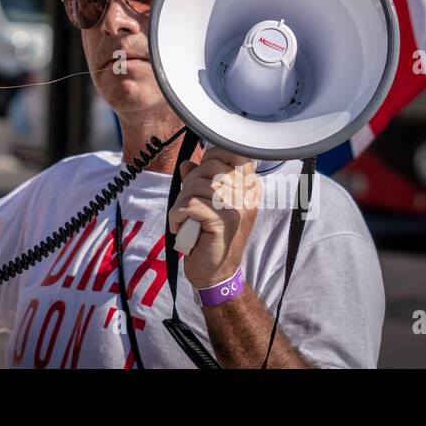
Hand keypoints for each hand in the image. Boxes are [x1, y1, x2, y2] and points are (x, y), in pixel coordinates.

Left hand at [168, 149, 260, 288]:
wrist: (216, 273)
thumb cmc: (210, 237)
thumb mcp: (206, 204)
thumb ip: (199, 181)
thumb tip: (187, 163)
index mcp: (249, 187)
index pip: (231, 152)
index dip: (210, 158)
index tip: (201, 176)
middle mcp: (248, 194)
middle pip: (210, 165)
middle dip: (190, 182)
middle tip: (188, 204)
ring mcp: (239, 207)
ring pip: (197, 184)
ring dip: (181, 201)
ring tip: (184, 218)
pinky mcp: (225, 221)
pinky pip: (189, 204)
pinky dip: (177, 214)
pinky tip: (179, 226)